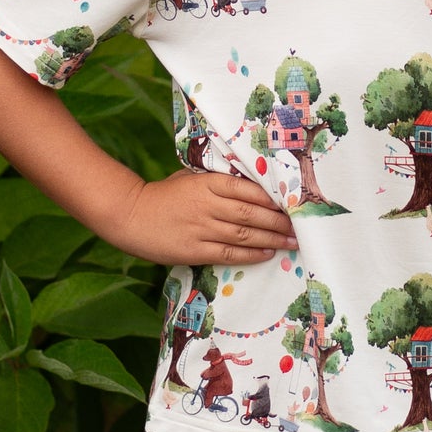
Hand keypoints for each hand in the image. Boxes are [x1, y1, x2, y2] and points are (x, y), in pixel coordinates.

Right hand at [107, 169, 297, 266]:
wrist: (130, 215)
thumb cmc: (165, 194)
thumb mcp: (191, 177)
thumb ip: (218, 180)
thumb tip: (252, 183)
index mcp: (208, 183)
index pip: (248, 189)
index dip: (273, 198)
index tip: (292, 203)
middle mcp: (208, 205)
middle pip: (252, 213)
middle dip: (279, 221)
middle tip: (300, 226)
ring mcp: (201, 229)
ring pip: (244, 234)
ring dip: (272, 239)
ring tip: (293, 241)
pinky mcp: (195, 250)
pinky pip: (229, 254)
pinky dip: (251, 254)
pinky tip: (268, 253)